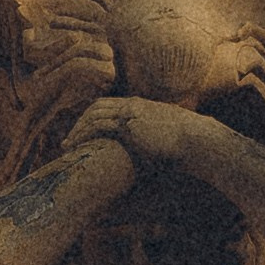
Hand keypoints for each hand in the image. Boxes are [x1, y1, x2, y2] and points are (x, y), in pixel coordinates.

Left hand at [67, 96, 208, 172]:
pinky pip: (98, 124)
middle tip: (70, 139)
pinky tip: (75, 145)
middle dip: (81, 122)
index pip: (110, 106)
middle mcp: (134, 106)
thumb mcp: (164, 140)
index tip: (83, 133)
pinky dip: (83, 134)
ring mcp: (131, 112)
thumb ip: (151, 142)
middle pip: (98, 106)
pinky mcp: (129, 124)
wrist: (196, 140)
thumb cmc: (185, 145)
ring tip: (67, 145)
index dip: (94, 118)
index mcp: (142, 107)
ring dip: (78, 129)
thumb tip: (148, 158)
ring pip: (94, 114)